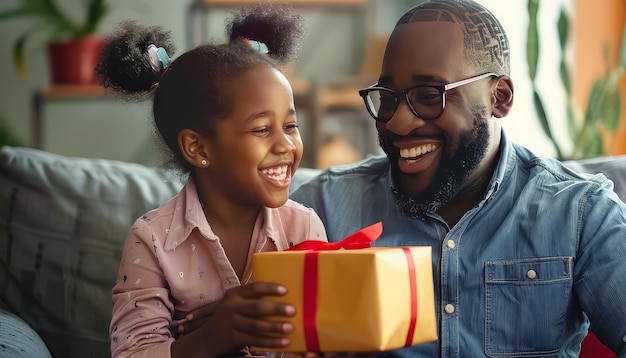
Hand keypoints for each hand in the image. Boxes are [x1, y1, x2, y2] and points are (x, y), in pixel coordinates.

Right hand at [171, 282, 295, 356]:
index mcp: (235, 294)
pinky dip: (271, 341)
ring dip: (275, 327)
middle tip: (293, 310)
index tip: (286, 290)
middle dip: (276, 308)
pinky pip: (255, 339)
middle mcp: (231, 306)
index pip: (254, 287)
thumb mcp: (237, 304)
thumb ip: (254, 300)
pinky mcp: (233, 337)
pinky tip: (284, 342)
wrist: (208, 338)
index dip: (270, 288)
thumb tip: (285, 298)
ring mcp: (231, 322)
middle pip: (257, 307)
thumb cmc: (231, 317)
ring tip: (290, 328)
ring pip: (257, 325)